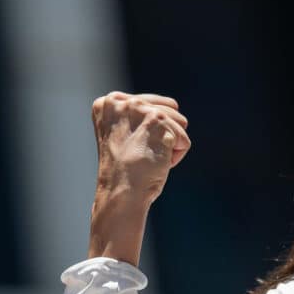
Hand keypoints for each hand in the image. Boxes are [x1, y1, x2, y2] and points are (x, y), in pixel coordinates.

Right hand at [87, 91, 190, 263]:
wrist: (121, 192)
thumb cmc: (125, 171)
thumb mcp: (124, 134)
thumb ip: (139, 117)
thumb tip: (173, 105)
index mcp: (109, 102)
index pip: (153, 103)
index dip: (154, 130)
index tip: (136, 147)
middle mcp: (123, 102)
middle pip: (171, 110)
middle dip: (164, 136)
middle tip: (140, 153)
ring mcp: (140, 110)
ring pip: (180, 123)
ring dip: (171, 145)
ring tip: (148, 158)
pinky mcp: (158, 122)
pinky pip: (184, 140)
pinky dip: (176, 156)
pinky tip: (156, 163)